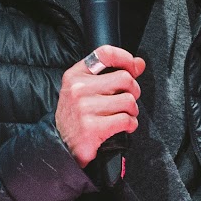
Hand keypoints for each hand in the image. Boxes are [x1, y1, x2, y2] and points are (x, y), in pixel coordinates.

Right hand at [55, 45, 144, 166]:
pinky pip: (126, 120)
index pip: (105, 54)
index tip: (134, 67)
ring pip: (128, 100)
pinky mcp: (92, 128)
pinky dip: (131, 124)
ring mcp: (84, 108)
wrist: (60, 147)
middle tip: (128, 101)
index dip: (125, 58)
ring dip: (132, 111)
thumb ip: (111, 74)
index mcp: (75, 76)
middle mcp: (78, 89)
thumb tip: (139, 63)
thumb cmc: (77, 117)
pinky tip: (124, 127)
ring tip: (124, 115)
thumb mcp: (86, 91)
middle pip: (124, 78)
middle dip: (134, 91)